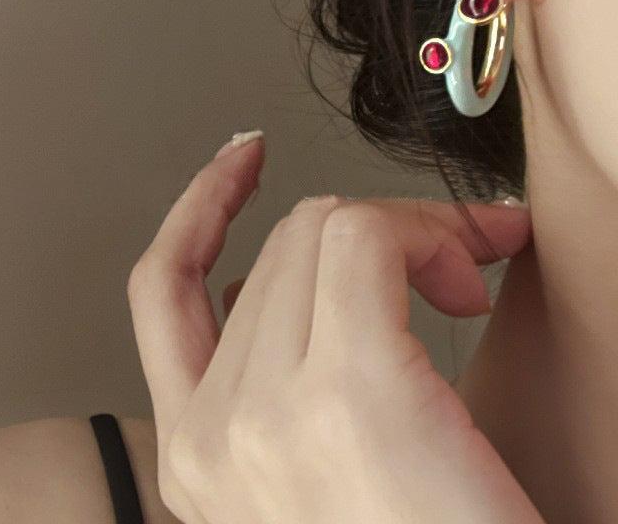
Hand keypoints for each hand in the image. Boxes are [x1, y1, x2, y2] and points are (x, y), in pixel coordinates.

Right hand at [127, 134, 543, 522]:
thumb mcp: (310, 474)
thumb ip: (269, 382)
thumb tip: (274, 287)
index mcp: (196, 455)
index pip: (166, 288)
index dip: (198, 207)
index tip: (240, 161)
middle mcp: (211, 436)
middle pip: (277, 249)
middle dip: (369, 227)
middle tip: (451, 261)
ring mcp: (267, 417)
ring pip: (321, 230)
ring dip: (406, 230)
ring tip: (468, 276)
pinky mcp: (349, 397)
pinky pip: (362, 239)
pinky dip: (424, 230)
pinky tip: (469, 269)